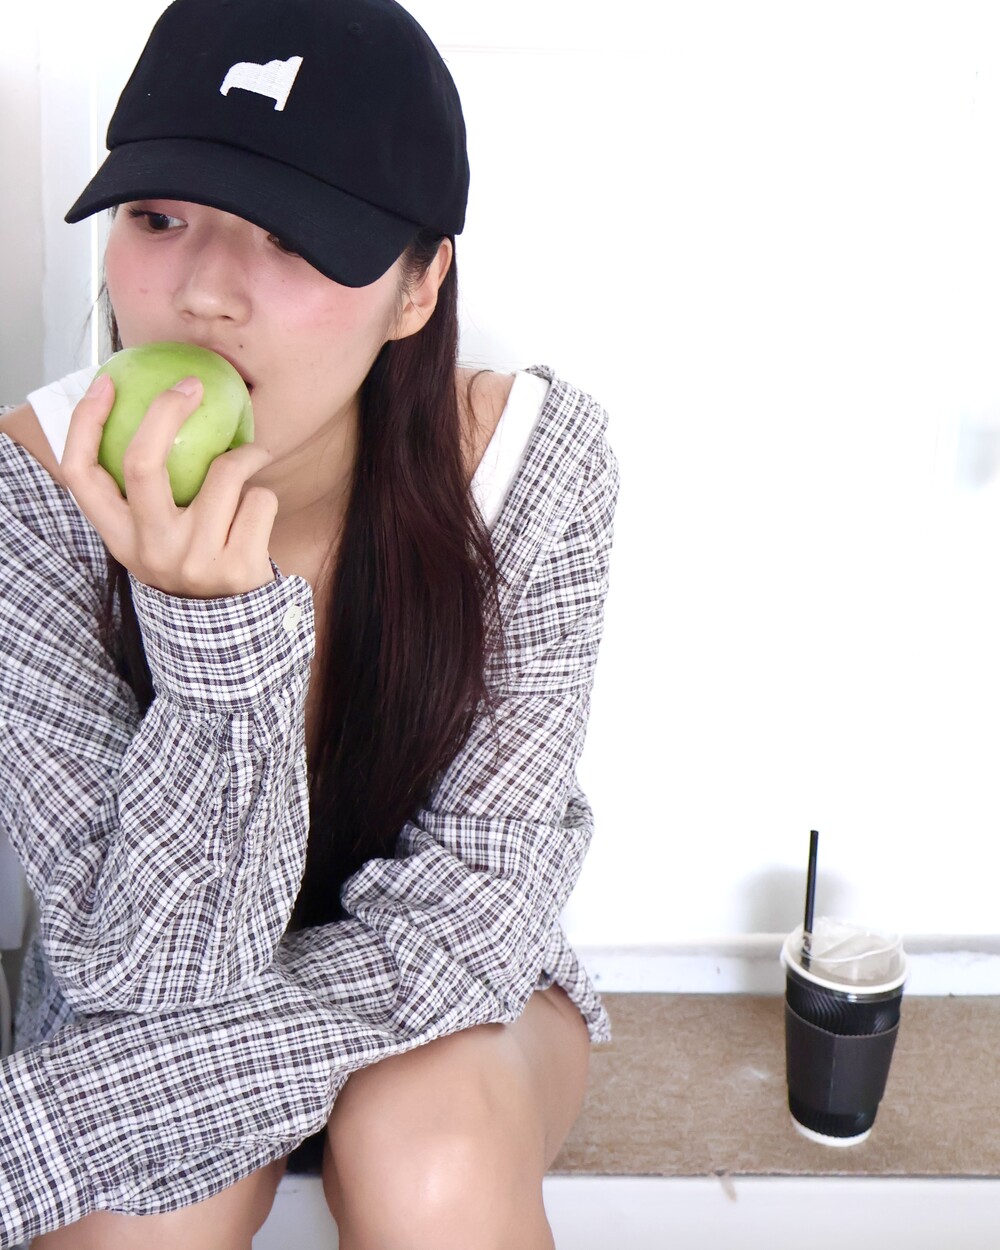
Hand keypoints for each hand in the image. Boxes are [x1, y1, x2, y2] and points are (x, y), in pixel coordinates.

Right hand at [61, 372, 277, 597]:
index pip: (81, 475)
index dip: (85, 424)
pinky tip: (260, 510)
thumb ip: (148, 496)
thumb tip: (154, 415)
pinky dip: (265, 494)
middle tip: (192, 386)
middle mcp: (150, 548)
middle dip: (166, 412)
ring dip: (247, 455)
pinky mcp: (238, 566)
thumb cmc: (196, 563)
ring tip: (254, 458)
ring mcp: (193, 559)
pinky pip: (260, 499)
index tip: (106, 383)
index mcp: (121, 538)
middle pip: (141, 463)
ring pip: (224, 473)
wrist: (235, 631)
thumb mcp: (157, 539)